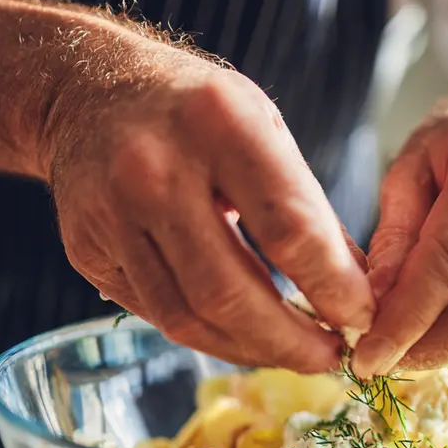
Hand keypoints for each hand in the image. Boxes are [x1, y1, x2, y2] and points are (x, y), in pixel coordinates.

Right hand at [47, 46, 373, 372]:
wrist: (86, 89)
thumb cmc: (195, 109)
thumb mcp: (264, 128)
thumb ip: (308, 209)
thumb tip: (358, 293)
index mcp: (217, 124)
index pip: (288, 230)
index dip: (333, 287)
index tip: (363, 318)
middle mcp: (154, 170)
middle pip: (228, 292)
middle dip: (289, 341)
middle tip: (329, 358)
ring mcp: (110, 214)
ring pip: (186, 318)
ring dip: (250, 350)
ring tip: (293, 354)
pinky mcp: (85, 250)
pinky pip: (156, 314)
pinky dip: (208, 335)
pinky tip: (242, 336)